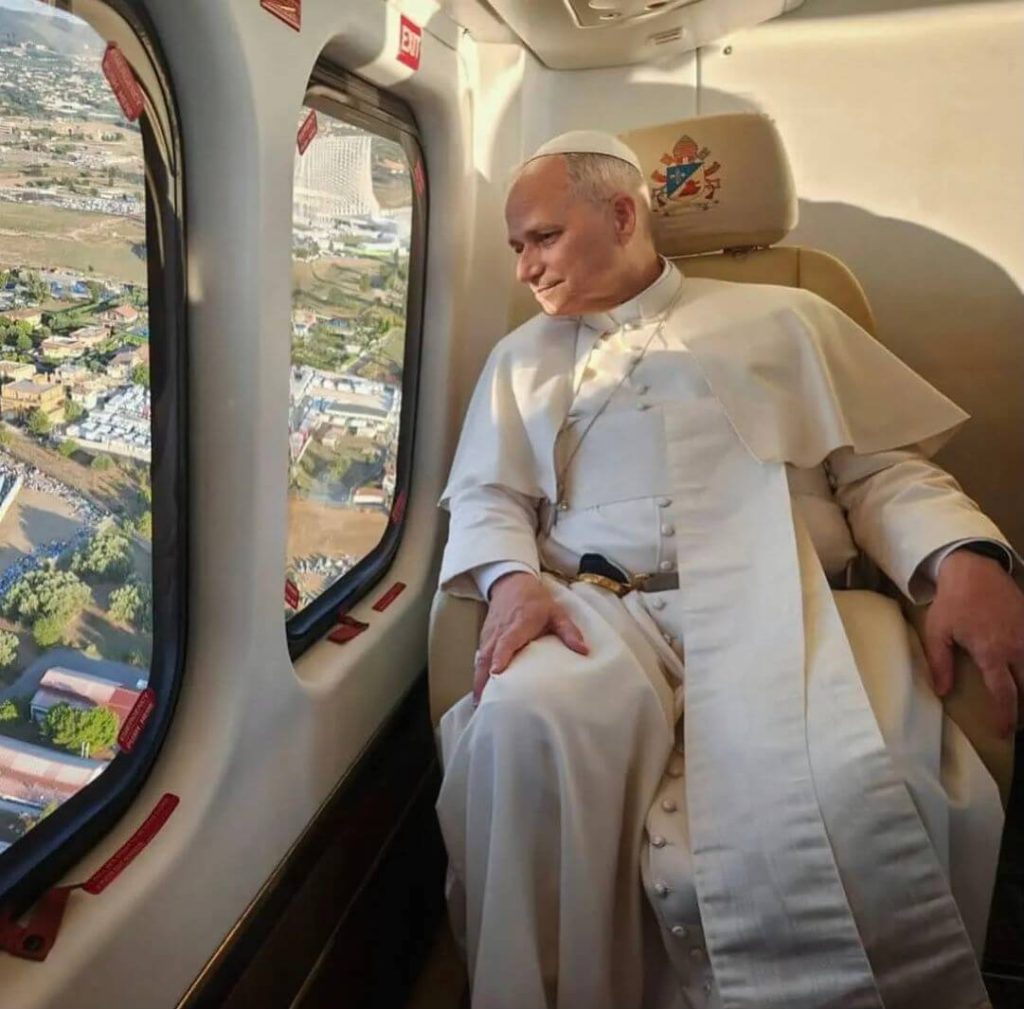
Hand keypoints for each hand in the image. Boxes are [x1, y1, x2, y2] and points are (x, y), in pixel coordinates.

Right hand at [473, 572, 588, 703]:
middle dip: (483, 679)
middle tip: (484, 703)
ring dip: (478, 679)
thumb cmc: (535, 601)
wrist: (512, 583)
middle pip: (487, 655)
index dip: (501, 656)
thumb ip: (569, 631)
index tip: (496, 673)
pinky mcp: (484, 637)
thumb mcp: (556, 613)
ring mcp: (490, 634)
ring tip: (479, 703)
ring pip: (480, 659)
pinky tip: (480, 690)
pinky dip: (477, 673)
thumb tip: (584, 651)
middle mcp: (500, 631)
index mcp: (518, 624)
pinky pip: (479, 657)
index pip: (507, 641)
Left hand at [923, 549, 1023, 737]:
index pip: (1004, 694)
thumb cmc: (952, 602)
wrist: (974, 570)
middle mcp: (1017, 648)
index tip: (1005, 732)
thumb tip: (941, 691)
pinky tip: (1023, 672)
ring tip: (1021, 700)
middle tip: (1018, 723)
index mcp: (992, 653)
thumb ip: (940, 663)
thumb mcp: (937, 632)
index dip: (1005, 716)